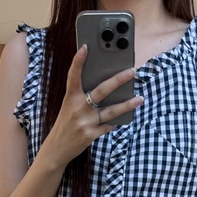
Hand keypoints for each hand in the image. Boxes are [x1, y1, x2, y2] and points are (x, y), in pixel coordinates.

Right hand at [42, 45, 142, 168]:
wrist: (56, 149)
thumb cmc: (65, 124)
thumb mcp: (69, 107)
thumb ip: (82, 96)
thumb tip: (104, 86)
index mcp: (71, 98)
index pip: (73, 76)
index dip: (78, 61)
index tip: (86, 48)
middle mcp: (78, 108)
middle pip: (101, 91)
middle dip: (118, 80)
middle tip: (132, 71)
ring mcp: (85, 122)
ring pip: (110, 111)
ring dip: (127, 105)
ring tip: (139, 99)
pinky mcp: (90, 135)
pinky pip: (108, 126)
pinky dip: (114, 122)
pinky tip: (122, 118)